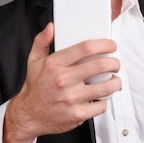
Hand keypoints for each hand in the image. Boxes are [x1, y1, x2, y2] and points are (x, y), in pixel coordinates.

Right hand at [3, 22, 120, 142]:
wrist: (28, 115)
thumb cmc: (34, 88)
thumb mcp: (33, 60)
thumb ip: (42, 41)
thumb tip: (51, 27)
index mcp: (54, 64)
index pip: (85, 48)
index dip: (103, 44)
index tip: (110, 45)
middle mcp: (63, 80)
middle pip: (100, 65)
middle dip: (114, 63)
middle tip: (114, 64)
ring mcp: (71, 98)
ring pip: (105, 87)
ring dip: (115, 82)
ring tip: (113, 80)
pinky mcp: (77, 114)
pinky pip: (101, 105)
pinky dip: (104, 101)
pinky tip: (100, 97)